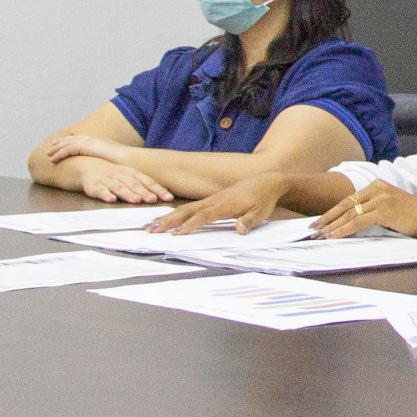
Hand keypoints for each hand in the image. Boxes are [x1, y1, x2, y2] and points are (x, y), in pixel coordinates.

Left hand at [44, 134, 132, 165]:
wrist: (131, 161)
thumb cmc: (128, 165)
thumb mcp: (117, 162)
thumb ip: (110, 163)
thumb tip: (110, 168)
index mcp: (102, 142)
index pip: (85, 140)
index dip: (74, 142)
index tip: (65, 144)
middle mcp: (95, 140)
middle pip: (74, 139)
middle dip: (63, 142)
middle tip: (53, 145)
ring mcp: (91, 142)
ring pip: (69, 144)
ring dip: (58, 149)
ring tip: (49, 154)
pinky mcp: (87, 147)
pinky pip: (69, 150)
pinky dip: (60, 154)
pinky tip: (53, 159)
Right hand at [75, 160, 173, 204]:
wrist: (88, 166)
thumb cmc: (115, 175)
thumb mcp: (131, 176)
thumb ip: (146, 185)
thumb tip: (166, 196)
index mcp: (133, 173)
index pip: (148, 181)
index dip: (158, 189)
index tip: (168, 198)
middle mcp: (122, 176)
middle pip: (135, 185)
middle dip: (145, 192)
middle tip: (153, 200)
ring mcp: (108, 180)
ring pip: (119, 187)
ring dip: (128, 194)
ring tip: (136, 200)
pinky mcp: (94, 186)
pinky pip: (100, 190)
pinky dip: (106, 195)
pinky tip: (111, 199)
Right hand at [150, 173, 288, 233]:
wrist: (266, 182)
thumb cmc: (263, 200)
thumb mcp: (261, 213)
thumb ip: (249, 221)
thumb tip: (239, 230)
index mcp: (225, 206)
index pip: (203, 217)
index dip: (190, 226)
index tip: (177, 234)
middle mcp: (214, 202)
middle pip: (187, 211)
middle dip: (169, 221)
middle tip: (151, 230)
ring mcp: (211, 200)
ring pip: (185, 209)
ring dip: (167, 217)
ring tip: (150, 226)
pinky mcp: (211, 201)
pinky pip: (190, 208)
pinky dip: (176, 214)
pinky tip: (165, 220)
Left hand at [312, 180, 416, 239]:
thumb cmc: (414, 217)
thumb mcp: (390, 206)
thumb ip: (372, 209)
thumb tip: (352, 221)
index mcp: (377, 185)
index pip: (349, 199)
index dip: (332, 211)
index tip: (320, 221)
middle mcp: (377, 188)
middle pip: (346, 205)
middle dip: (328, 218)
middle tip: (313, 229)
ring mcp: (381, 199)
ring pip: (350, 214)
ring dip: (333, 226)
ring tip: (321, 235)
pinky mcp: (384, 211)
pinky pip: (359, 222)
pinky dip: (345, 230)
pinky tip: (335, 236)